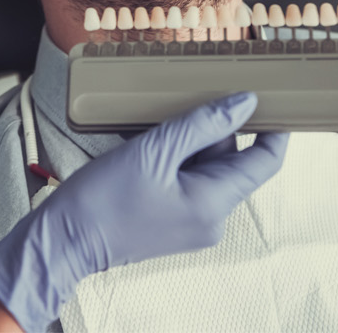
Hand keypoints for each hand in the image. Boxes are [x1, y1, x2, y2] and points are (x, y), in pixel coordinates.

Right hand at [0, 92, 288, 331]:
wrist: (63, 240)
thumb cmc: (103, 200)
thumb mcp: (155, 150)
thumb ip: (204, 124)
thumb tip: (246, 103)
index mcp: (214, 204)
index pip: (266, 162)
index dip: (274, 128)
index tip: (272, 97)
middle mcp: (212, 219)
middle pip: (234, 160)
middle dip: (215, 129)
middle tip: (189, 100)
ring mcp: (193, 222)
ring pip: (209, 168)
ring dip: (191, 142)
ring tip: (159, 125)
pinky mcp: (173, 221)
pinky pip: (189, 181)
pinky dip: (177, 158)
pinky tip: (151, 144)